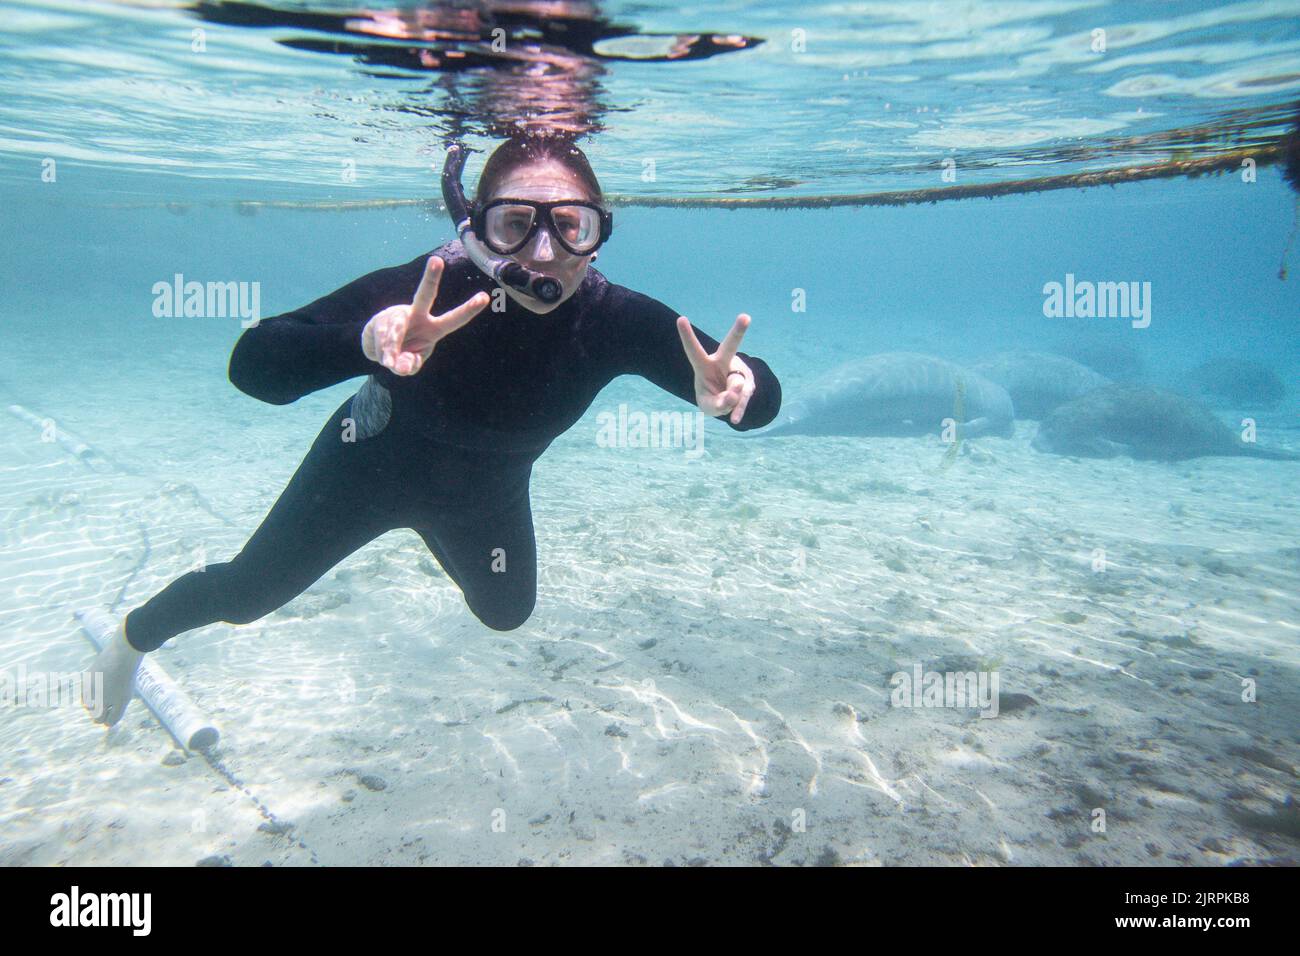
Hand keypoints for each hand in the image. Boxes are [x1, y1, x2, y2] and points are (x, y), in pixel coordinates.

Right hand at [361, 256, 489, 375]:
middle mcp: (418, 315)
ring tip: (389, 361)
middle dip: (431, 278)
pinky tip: (383, 357)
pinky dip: (383, 354)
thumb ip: (411, 364)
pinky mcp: (380, 319)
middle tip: (437, 260)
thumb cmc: (404, 353)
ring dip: (390, 351)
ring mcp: (398, 314)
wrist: (378, 350)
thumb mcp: (411, 363)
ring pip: (395, 331)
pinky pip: (382, 339)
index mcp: (434, 328)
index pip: (454, 319)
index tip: (485, 297)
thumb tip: (401, 365)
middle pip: (424, 295)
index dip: (469, 310)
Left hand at [675, 313, 755, 424]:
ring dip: (729, 400)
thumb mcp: (709, 405)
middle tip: (745, 317)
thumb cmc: (713, 398)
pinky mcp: (750, 384)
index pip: (694, 350)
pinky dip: (738, 409)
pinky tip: (734, 419)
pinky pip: (745, 397)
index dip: (687, 336)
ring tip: (725, 401)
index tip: (680, 319)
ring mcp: (739, 372)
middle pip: (731, 346)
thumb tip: (735, 395)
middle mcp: (724, 362)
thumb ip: (719, 403)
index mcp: (705, 365)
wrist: (730, 403)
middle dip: (738, 331)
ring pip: (736, 385)